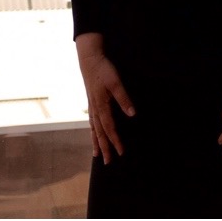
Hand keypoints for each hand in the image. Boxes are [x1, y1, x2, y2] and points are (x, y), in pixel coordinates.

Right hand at [77, 40, 135, 163]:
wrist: (89, 58)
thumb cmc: (103, 69)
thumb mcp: (115, 82)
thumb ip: (123, 98)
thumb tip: (132, 114)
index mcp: (101, 106)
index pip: (109, 128)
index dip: (115, 140)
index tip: (121, 152)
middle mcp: (95, 108)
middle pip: (99, 132)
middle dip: (104, 147)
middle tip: (107, 162)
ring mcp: (92, 105)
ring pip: (93, 128)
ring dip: (96, 141)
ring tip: (96, 154)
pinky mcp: (91, 101)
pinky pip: (91, 121)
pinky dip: (92, 130)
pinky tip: (93, 133)